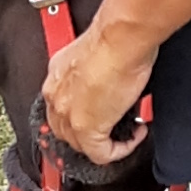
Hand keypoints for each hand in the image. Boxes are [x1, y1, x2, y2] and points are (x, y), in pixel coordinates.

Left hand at [41, 10, 160, 163]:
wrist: (122, 38)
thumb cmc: (116, 37)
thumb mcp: (97, 52)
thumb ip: (97, 68)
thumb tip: (112, 75)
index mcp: (57, 76)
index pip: (63, 106)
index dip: (85, 113)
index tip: (104, 111)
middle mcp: (56, 96)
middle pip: (66, 130)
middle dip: (91, 132)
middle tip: (116, 125)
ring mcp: (68, 115)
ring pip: (80, 145)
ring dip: (105, 142)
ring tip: (127, 131)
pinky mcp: (86, 129)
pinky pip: (101, 154)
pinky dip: (119, 150)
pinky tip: (134, 137)